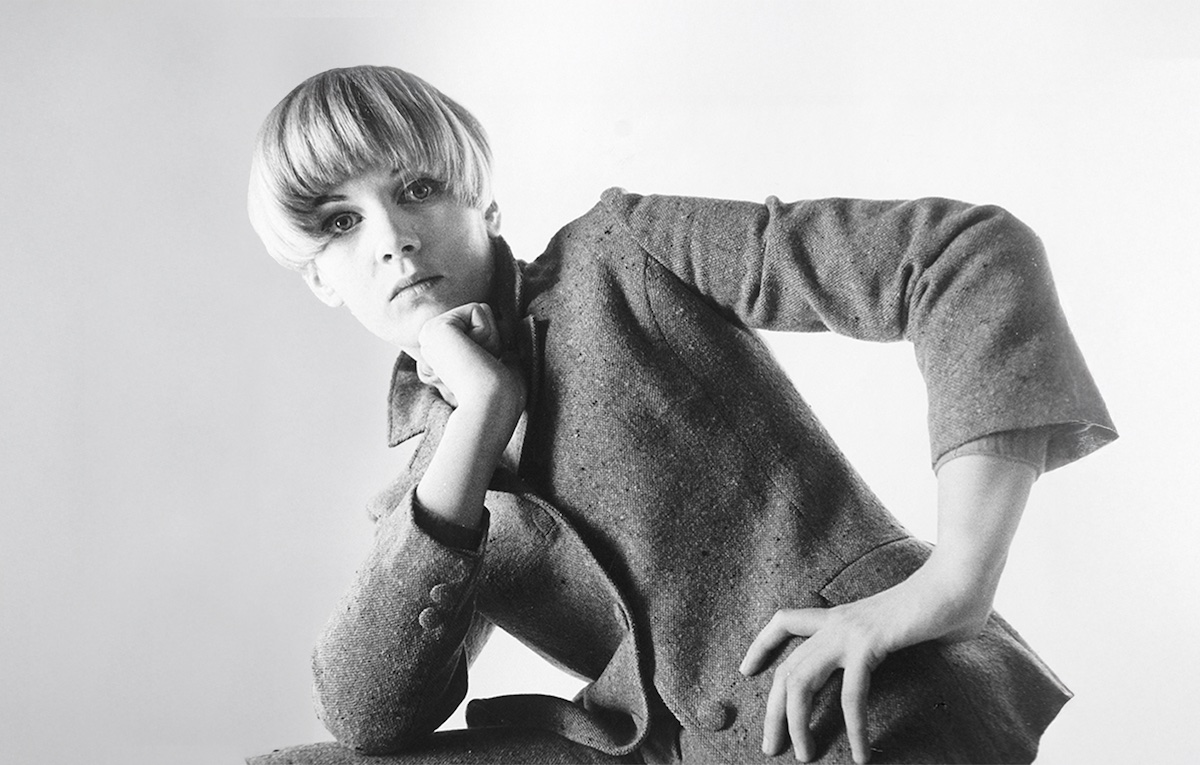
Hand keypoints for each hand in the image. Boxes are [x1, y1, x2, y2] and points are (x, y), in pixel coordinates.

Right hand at [415, 303, 523, 416]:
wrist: (489, 409)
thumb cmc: (500, 399)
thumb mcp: (499, 367)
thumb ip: (496, 347)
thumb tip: (507, 327)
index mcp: (442, 352)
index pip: (480, 326)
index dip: (495, 345)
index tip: (486, 370)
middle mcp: (432, 341)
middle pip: (480, 316)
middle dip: (492, 339)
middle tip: (483, 366)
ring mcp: (431, 333)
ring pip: (479, 310)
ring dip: (490, 338)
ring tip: (478, 363)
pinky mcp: (437, 326)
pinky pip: (477, 309)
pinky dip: (487, 332)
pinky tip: (474, 356)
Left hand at [739, 561, 995, 763]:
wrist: (961, 578)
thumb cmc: (947, 603)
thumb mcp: (908, 632)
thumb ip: (899, 649)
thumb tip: (917, 663)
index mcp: (842, 616)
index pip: (785, 622)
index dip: (762, 646)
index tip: (746, 670)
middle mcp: (837, 622)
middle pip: (786, 667)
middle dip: (773, 710)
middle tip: (771, 746)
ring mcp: (849, 632)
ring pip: (801, 680)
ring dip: (797, 723)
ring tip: (804, 756)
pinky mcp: (869, 644)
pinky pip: (851, 695)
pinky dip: (854, 729)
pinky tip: (861, 755)